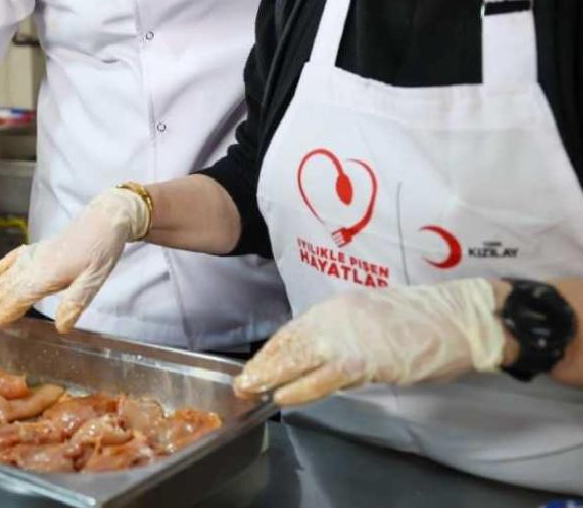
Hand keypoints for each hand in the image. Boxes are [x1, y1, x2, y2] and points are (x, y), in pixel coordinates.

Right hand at [0, 187, 147, 335]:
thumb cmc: (101, 249)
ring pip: (6, 275)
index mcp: (45, 275)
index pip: (15, 301)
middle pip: (5, 289)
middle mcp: (35, 265)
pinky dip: (1, 266)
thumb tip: (60, 329)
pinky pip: (14, 258)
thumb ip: (75, 303)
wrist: (105, 218)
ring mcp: (35, 255)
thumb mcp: (94, 280)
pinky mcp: (40, 248)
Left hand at [234, 279, 505, 405]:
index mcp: (339, 307)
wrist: (460, 320)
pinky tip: (283, 396)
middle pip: (290, 344)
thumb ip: (346, 333)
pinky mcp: (366, 359)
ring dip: (273, 377)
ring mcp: (350, 337)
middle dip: (265, 364)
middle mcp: (337, 317)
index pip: (295, 330)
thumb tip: (323, 353)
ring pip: (300, 359)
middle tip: (243, 382)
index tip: (256, 364)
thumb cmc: (422, 323)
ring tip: (252, 390)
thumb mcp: (373, 319)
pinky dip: (301, 387)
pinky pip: (325, 377)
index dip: (273, 350)